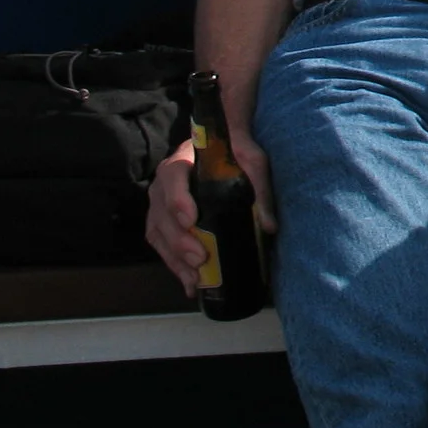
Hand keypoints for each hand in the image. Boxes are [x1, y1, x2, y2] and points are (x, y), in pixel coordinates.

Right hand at [146, 133, 275, 297]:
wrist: (224, 145)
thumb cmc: (237, 150)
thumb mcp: (252, 160)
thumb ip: (261, 188)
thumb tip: (269, 227)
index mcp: (182, 161)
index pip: (172, 176)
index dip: (178, 200)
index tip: (191, 220)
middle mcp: (162, 185)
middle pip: (162, 213)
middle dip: (180, 240)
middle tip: (201, 258)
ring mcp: (158, 205)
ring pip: (158, 233)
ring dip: (175, 258)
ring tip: (196, 278)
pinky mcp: (162, 223)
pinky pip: (161, 245)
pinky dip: (174, 265)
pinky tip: (190, 283)